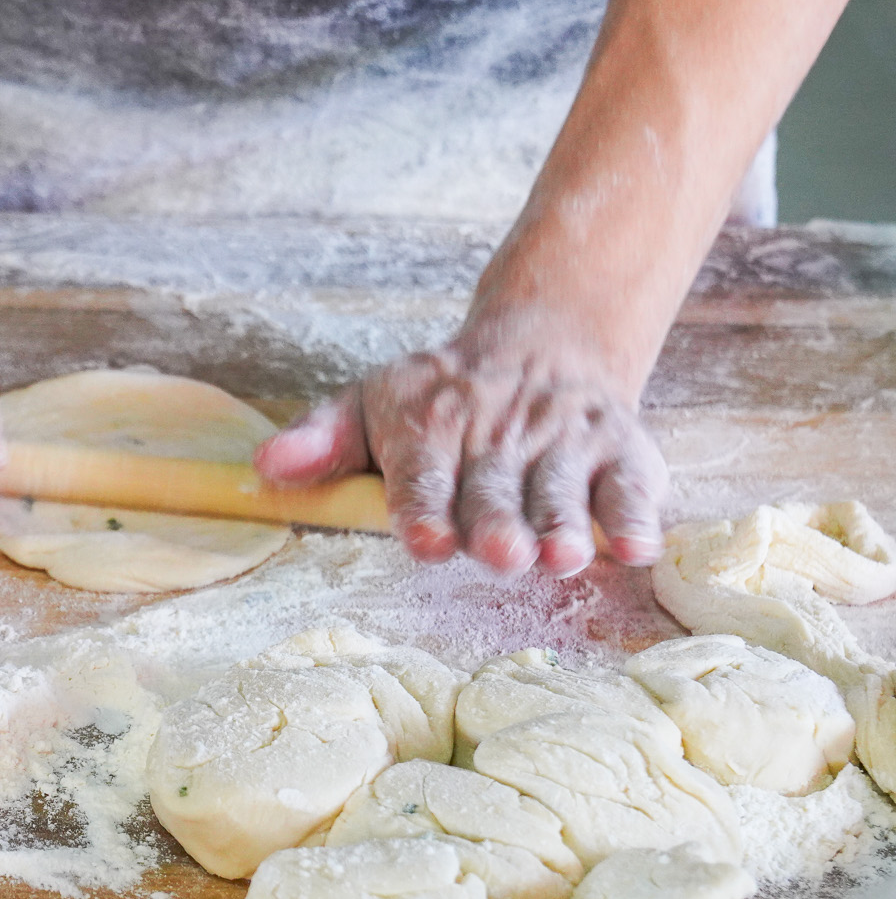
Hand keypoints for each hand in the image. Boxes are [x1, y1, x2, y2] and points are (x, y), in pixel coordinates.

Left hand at [252, 324, 667, 578]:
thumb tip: (262, 467)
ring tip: (559, 558)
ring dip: (563, 525)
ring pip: (563, 491)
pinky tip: (634, 549)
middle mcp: (499, 434)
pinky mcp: (622, 451)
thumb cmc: (440, 397)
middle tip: (501, 555)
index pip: (422, 472)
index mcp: (431, 424)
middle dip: (498, 523)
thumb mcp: (371, 403)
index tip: (426, 540)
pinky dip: (636, 517)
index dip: (424, 507)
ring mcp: (564, 444)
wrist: (547, 340)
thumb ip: (320, 440)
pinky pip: (632, 486)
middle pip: (495, 489)